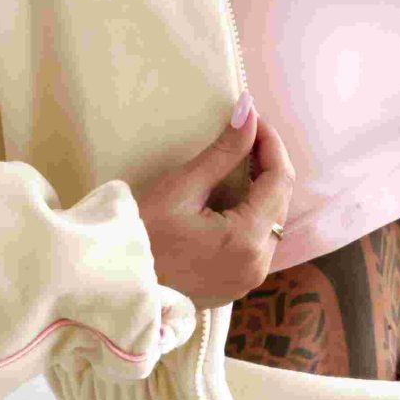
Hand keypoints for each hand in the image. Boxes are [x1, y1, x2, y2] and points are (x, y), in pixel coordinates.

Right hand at [129, 101, 294, 309]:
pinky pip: (258, 243)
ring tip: (239, 163)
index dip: (272, 145)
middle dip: (269, 165)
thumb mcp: (182, 188)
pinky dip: (251, 216)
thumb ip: (222, 153)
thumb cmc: (143, 235)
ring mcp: (250, 278)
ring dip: (262, 191)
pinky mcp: (238, 284)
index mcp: (247, 239)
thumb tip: (249, 114)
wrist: (119, 285)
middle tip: (246, 137)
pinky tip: (232, 199)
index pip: (280, 181)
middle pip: (281, 202)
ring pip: (272, 223)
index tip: (255, 120)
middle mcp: (258, 263)